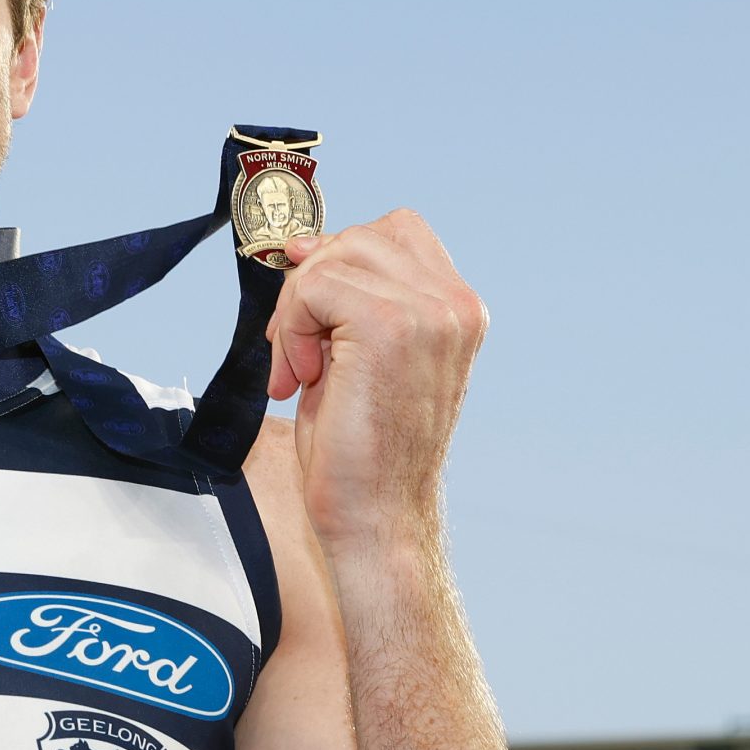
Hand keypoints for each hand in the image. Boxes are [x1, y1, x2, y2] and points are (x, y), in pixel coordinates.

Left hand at [265, 212, 486, 551]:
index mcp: (458, 310)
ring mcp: (430, 312)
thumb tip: (302, 245)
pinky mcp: (390, 325)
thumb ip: (344, 297)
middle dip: (311, 286)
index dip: (338, 261)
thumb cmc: (361, 451)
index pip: (394, 232)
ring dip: (297, 311)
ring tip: (300, 371)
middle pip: (360, 236)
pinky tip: (300, 379)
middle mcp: (455, 305)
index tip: (309, 318)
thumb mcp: (357, 355)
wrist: (377, 517)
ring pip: (334, 257)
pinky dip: (291, 329)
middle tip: (297, 355)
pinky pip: (315, 285)